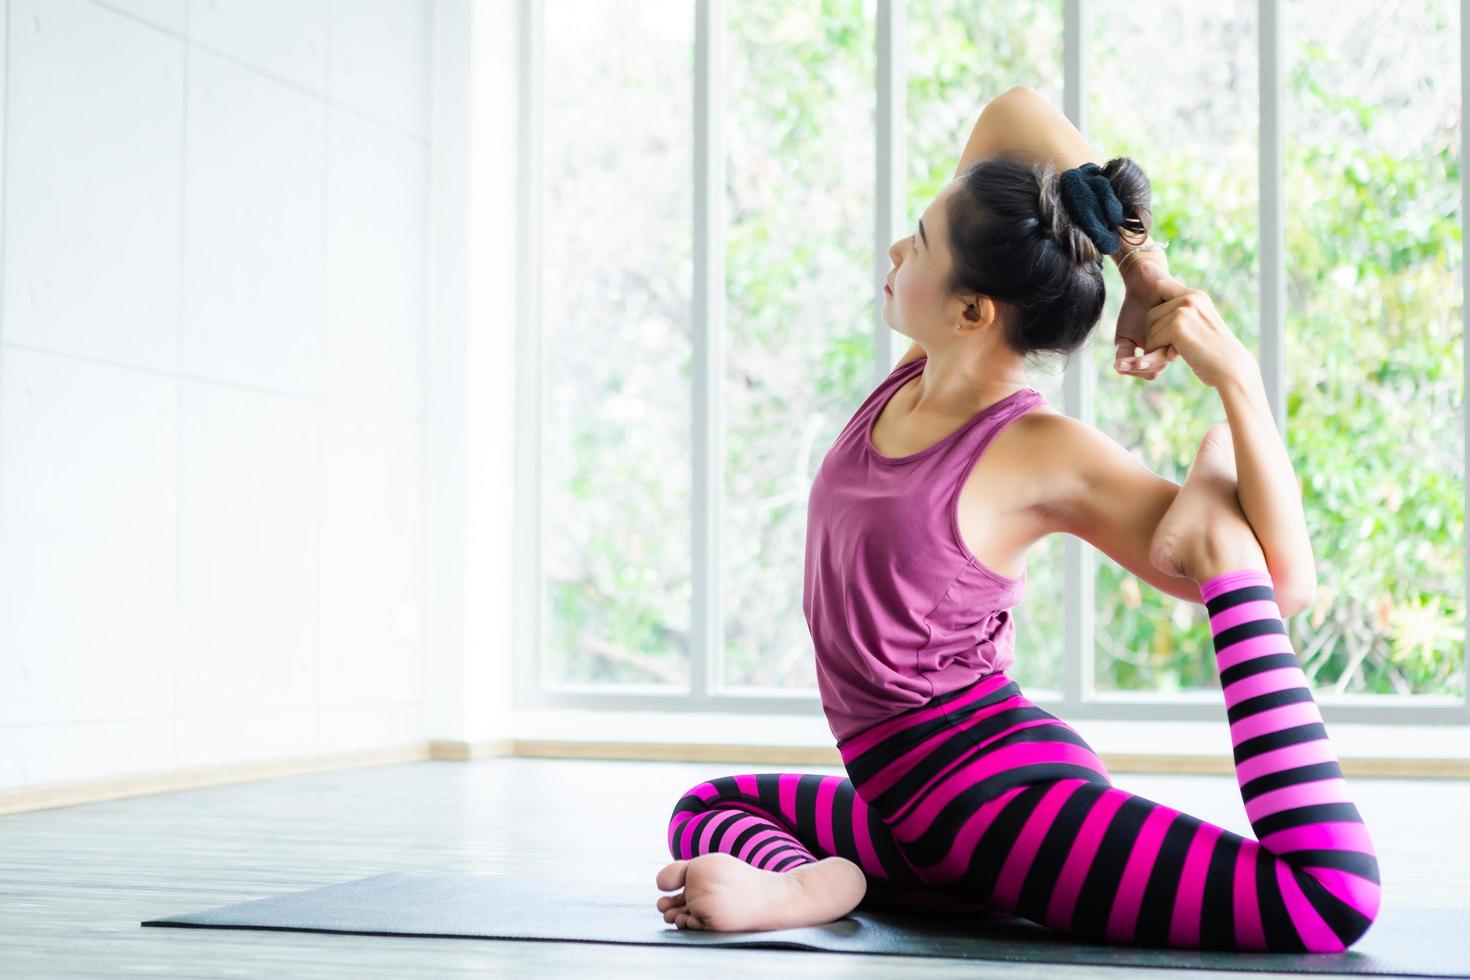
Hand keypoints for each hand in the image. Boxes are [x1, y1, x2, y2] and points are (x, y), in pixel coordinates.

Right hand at [1113, 259, 1180, 379]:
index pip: (1152, 370)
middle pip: (1158, 366)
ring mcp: (1178, 330)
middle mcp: (1171, 343)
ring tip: (1124, 359)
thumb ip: (1123, 353)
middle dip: (1138, 367)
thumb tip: (1119, 368)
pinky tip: (1138, 339)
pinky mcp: (1181, 313)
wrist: (1143, 282)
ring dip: (1143, 359)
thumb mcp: (1124, 336)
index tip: (1119, 365)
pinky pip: (1169, 333)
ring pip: (1163, 354)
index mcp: (1161, 350)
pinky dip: (1152, 341)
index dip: (1136, 370)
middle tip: (1120, 365)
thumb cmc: (1134, 310)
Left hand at [1141, 276, 1256, 388]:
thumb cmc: (1213, 350)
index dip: (1158, 308)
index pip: (1161, 287)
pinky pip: (1153, 341)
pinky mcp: (1177, 327)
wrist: (1230, 368)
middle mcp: (1190, 298)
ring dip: (1157, 345)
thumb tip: (1157, 286)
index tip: (1167, 326)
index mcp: (1197, 295)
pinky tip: (1173, 357)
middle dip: (1156, 332)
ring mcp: (1183, 311)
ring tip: (1176, 352)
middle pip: (1152, 313)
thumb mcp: (1201, 322)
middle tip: (1173, 346)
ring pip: (1151, 328)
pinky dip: (1158, 353)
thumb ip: (1183, 310)